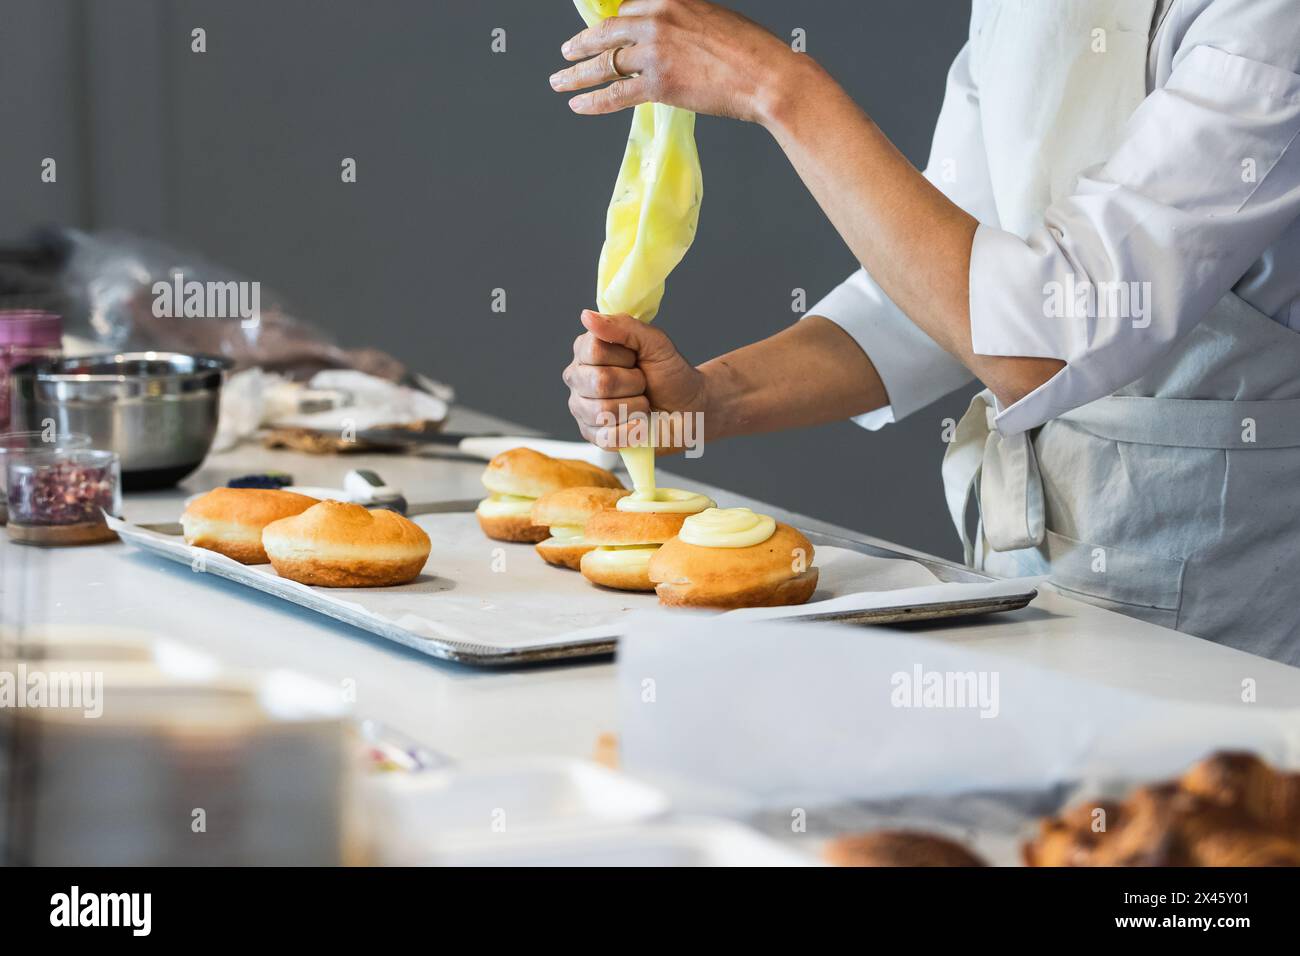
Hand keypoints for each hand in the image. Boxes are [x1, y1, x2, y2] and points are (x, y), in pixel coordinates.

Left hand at [550, 0, 801, 123]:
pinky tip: (578, 105)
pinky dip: (593, 100)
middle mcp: (657, 21)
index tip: (600, 34)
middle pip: (606, 32)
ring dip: (576, 75)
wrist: (766, 77)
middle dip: (581, 44)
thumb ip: (684, 24)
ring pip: (603, 64)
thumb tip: (671, 40)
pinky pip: (615, 93)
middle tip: (566, 52)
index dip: (611, 25)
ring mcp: (655, 53)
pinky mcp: (658, 85)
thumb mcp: (713, 19)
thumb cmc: (752, 51)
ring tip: (560, 82)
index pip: (627, 9)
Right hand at [563, 310, 707, 448]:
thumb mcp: (655, 342)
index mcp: (588, 351)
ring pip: (603, 412)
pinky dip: (633, 430)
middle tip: (642, 382)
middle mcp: (579, 379)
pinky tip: (640, 423)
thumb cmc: (670, 374)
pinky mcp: (593, 436)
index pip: (594, 351)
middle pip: (599, 383)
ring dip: (636, 407)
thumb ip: (624, 327)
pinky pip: (608, 436)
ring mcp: (583, 409)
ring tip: (642, 402)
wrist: (689, 408)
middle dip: (633, 383)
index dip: (624, 357)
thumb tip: (587, 316)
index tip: (636, 359)